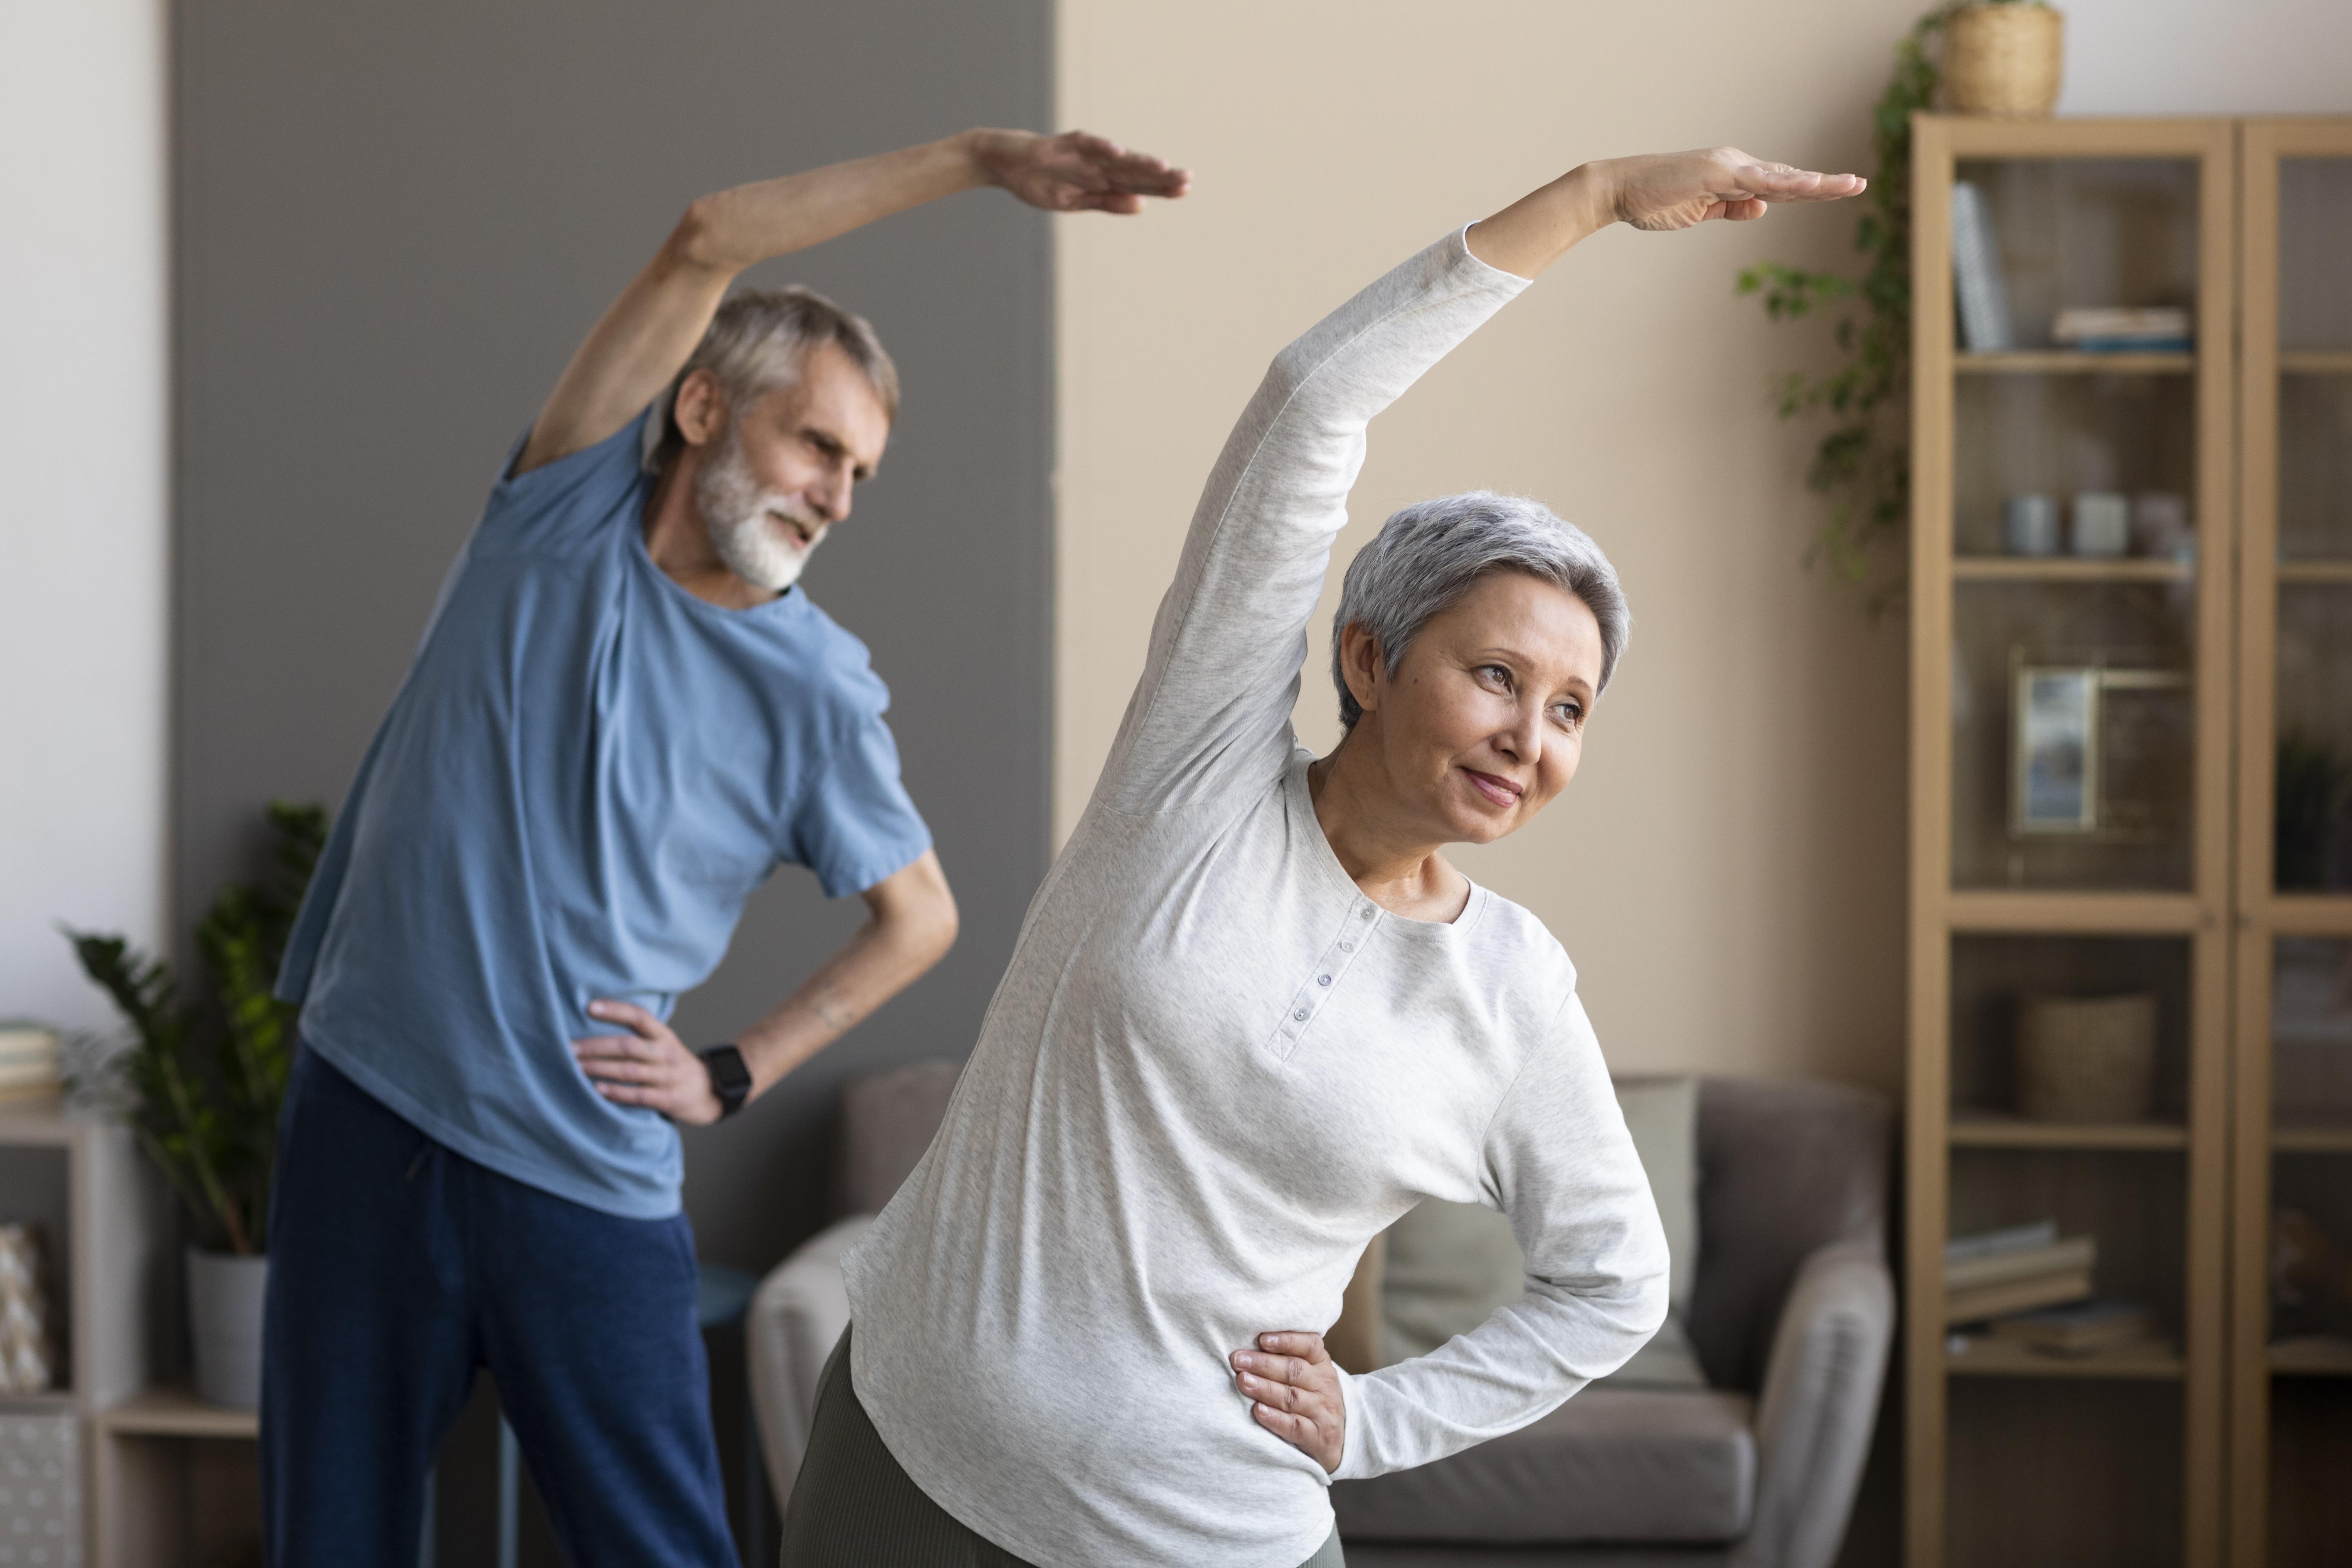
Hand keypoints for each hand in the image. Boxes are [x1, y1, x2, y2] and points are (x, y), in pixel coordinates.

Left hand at [573, 1000, 724, 1125]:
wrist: (712, 1093)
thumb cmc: (675, 1067)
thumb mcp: (664, 1045)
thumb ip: (639, 1038)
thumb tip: (595, 1029)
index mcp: (664, 1036)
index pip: (640, 1016)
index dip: (616, 1010)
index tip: (590, 1006)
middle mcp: (667, 1053)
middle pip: (628, 1045)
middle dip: (595, 1046)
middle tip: (569, 1048)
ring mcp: (668, 1077)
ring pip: (629, 1070)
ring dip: (600, 1068)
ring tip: (575, 1068)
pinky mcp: (668, 1099)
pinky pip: (638, 1095)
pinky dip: (616, 1092)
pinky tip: (597, 1090)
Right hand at [968, 129, 1191, 213]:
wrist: (1003, 164)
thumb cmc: (1039, 181)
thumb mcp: (1074, 203)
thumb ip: (1106, 203)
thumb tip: (1142, 207)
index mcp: (1101, 180)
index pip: (1137, 184)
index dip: (1161, 187)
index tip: (1186, 190)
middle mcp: (1097, 164)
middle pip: (1133, 171)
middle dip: (1159, 177)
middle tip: (1188, 180)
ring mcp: (1081, 153)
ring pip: (1116, 158)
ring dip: (1138, 162)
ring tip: (1163, 168)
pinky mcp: (1062, 144)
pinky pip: (1084, 144)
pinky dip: (1100, 146)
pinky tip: (1119, 150)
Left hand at [1230, 1331, 1345, 1472]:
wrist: (1336, 1441)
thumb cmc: (1311, 1399)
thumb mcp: (1309, 1375)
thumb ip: (1286, 1359)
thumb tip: (1248, 1347)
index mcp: (1321, 1364)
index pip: (1309, 1345)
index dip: (1286, 1340)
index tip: (1262, 1339)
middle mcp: (1324, 1385)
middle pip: (1294, 1371)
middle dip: (1263, 1364)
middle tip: (1238, 1360)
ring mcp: (1322, 1412)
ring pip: (1292, 1397)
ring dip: (1265, 1389)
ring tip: (1243, 1381)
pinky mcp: (1316, 1437)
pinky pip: (1295, 1426)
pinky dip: (1275, 1419)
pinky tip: (1258, 1411)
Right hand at [1596, 147, 1864, 231]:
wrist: (1620, 189)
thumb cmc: (1654, 201)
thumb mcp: (1699, 212)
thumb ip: (1731, 210)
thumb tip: (1763, 209)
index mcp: (1733, 177)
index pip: (1778, 185)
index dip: (1808, 189)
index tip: (1837, 191)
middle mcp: (1736, 166)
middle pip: (1787, 178)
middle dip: (1824, 184)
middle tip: (1858, 184)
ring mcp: (1727, 167)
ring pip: (1780, 177)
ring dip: (1814, 183)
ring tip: (1847, 185)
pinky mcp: (1716, 172)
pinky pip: (1755, 179)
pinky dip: (1782, 182)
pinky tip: (1806, 185)